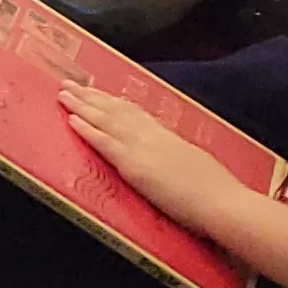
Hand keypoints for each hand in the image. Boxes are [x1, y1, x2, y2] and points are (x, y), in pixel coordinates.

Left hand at [65, 87, 250, 225]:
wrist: (224, 203)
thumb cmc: (218, 191)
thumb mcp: (195, 162)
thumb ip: (177, 153)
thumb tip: (170, 153)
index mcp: (167, 136)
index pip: (134, 113)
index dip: (112, 101)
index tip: (97, 91)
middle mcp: (152, 137)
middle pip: (115, 110)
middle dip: (90, 96)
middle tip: (69, 83)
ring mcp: (141, 149)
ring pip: (105, 120)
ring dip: (81, 105)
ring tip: (63, 93)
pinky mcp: (133, 166)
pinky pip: (104, 143)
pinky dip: (86, 129)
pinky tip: (71, 119)